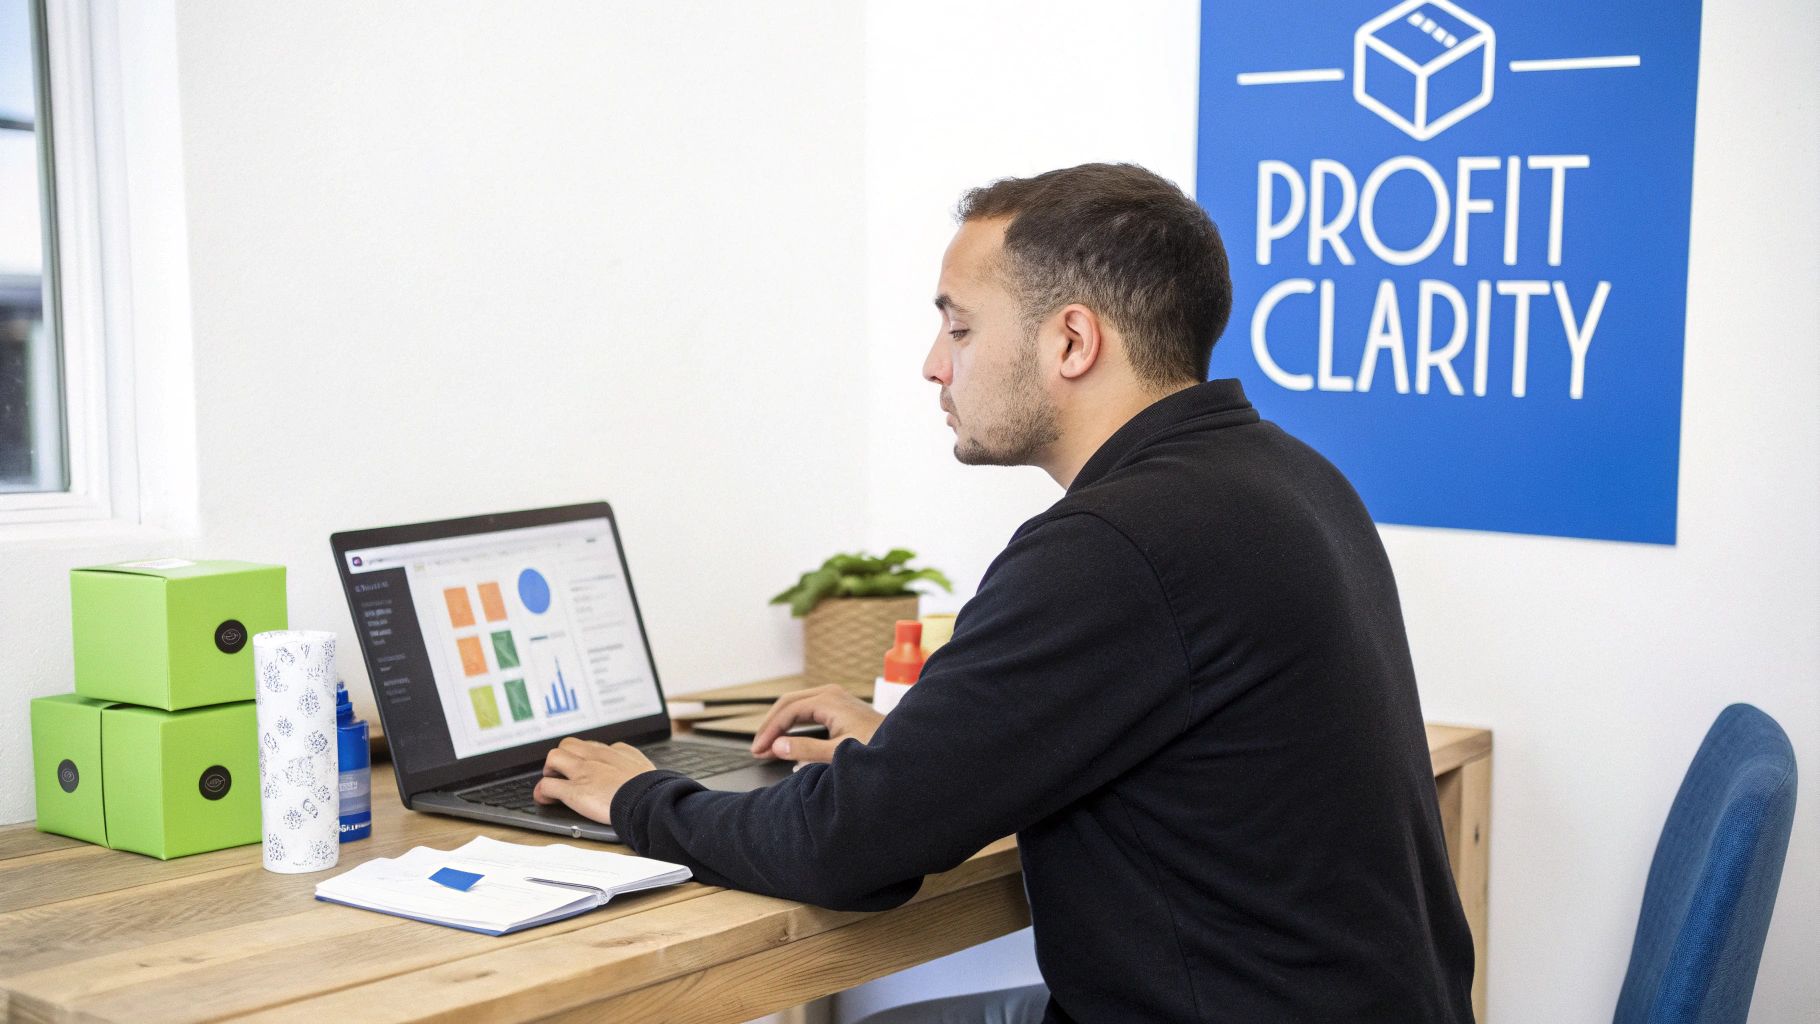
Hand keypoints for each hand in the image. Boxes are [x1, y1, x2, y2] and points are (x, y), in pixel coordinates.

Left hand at [532, 736, 656, 823]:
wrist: (647, 800)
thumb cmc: (652, 790)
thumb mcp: (646, 769)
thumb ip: (636, 765)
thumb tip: (637, 769)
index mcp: (616, 752)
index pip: (593, 746)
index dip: (585, 756)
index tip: (585, 764)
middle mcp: (597, 757)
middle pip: (569, 744)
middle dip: (564, 757)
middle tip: (566, 772)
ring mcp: (583, 772)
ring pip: (554, 757)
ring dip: (551, 770)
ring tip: (554, 781)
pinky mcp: (573, 791)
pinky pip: (547, 785)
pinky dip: (542, 792)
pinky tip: (546, 798)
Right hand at [749, 683, 884, 763]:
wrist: (904, 745)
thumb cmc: (877, 747)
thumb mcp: (839, 752)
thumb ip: (806, 750)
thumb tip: (777, 747)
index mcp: (828, 700)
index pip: (788, 712)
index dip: (770, 731)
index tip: (759, 750)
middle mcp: (830, 694)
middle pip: (788, 704)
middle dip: (771, 726)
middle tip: (758, 749)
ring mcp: (834, 699)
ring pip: (796, 707)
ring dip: (780, 726)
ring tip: (767, 747)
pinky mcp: (838, 708)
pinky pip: (806, 712)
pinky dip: (792, 726)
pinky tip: (785, 742)